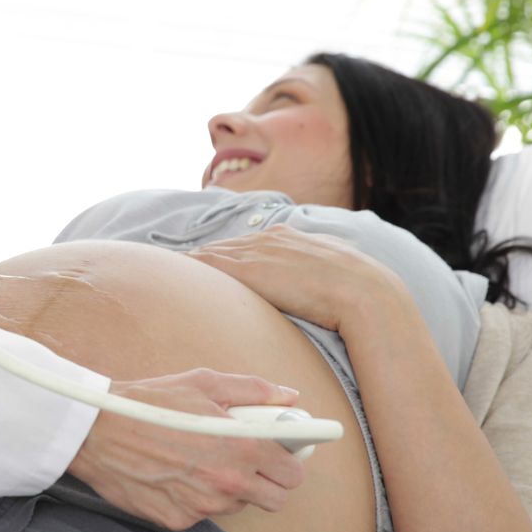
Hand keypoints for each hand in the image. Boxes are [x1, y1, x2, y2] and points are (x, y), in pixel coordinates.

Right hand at [68, 369, 304, 530]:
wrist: (97, 432)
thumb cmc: (149, 404)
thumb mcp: (203, 384)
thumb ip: (253, 391)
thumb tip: (287, 396)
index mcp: (241, 447)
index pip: (294, 472)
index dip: (291, 461)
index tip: (284, 452)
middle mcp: (226, 482)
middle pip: (275, 499)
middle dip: (268, 480)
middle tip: (248, 458)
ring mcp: (202, 505)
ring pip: (238, 505)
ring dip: (230, 486)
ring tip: (202, 458)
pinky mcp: (178, 518)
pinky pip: (203, 512)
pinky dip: (197, 496)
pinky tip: (178, 472)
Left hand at [186, 224, 404, 332]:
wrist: (365, 294)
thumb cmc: (357, 290)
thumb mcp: (334, 272)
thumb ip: (316, 273)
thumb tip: (318, 289)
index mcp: (290, 237)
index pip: (249, 244)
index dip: (228, 253)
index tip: (210, 260)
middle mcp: (270, 239)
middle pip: (225, 246)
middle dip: (202, 255)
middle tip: (174, 262)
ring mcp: (259, 253)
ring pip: (214, 253)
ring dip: (192, 261)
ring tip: (166, 266)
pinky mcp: (250, 270)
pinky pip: (210, 264)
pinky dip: (191, 266)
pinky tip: (173, 269)